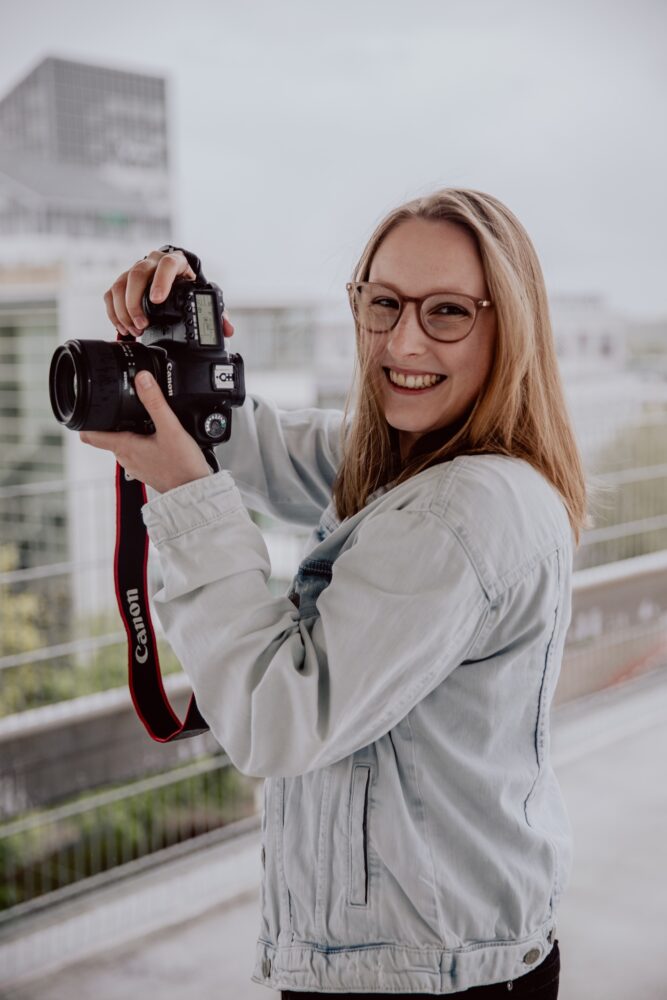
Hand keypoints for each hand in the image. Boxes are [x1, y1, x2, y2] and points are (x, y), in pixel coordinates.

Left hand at [79, 371, 211, 493]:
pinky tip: (160, 438)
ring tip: (149, 421)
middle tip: (129, 406)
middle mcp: (125, 458)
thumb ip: (155, 402)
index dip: (85, 420)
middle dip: (115, 420)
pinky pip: (138, 452)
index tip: (87, 409)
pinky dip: (143, 442)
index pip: (89, 435)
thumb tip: (142, 379)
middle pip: (109, 435)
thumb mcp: (170, 428)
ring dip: (131, 431)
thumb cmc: (182, 466)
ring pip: (124, 443)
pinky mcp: (147, 470)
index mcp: (124, 446)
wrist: (194, 491)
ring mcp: (136, 466)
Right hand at [103, 247, 233, 338]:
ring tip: (134, 330)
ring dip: (123, 310)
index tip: (156, 300)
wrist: (175, 278)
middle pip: (137, 274)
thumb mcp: (203, 296)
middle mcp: (152, 262)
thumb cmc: (189, 286)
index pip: (167, 264)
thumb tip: (227, 329)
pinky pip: (112, 294)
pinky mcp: (123, 282)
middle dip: (136, 303)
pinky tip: (123, 327)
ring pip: (120, 284)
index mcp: (176, 262)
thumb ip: (218, 311)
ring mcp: (135, 270)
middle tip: (142, 325)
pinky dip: (114, 312)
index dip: (160, 281)